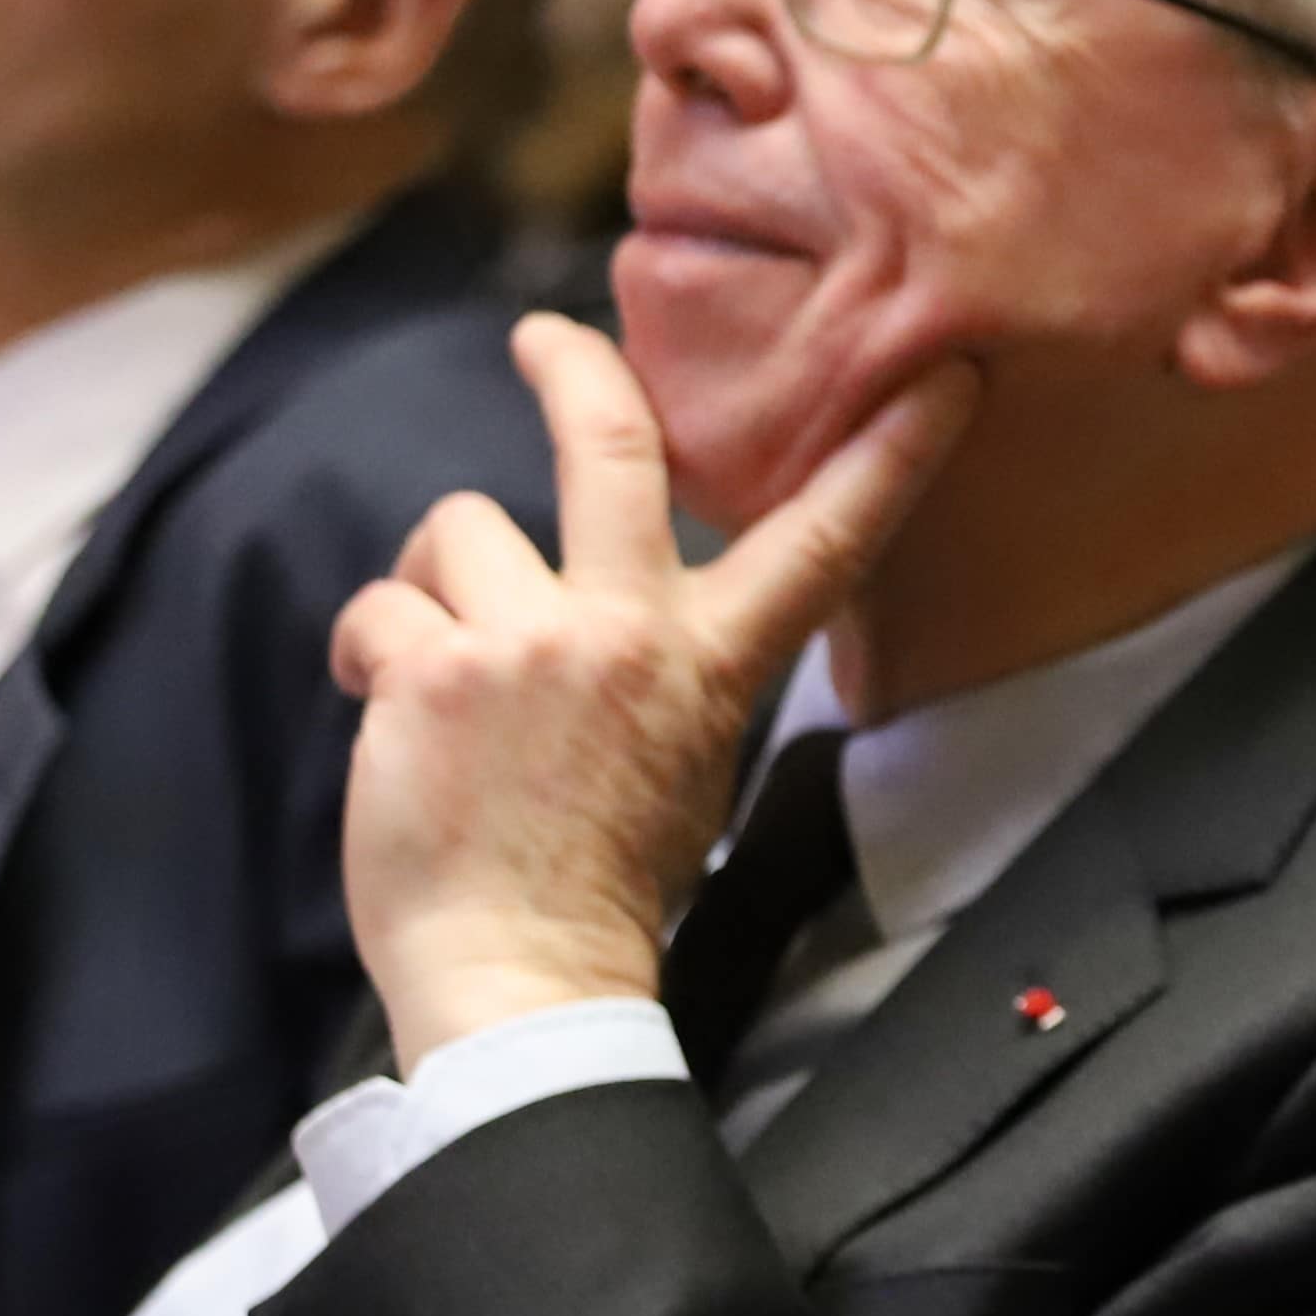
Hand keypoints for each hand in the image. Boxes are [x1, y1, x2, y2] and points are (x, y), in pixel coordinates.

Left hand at [326, 313, 977, 1063]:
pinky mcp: (436, 668)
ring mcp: (533, 642)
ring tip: (443, 682)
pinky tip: (398, 723)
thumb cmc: (598, 885)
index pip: (823, 542)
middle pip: (612, 444)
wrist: (523, 979)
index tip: (941, 376)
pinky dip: (374, 661)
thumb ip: (662, 663)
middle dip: (574, 366)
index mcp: (713, 661)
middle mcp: (632, 632)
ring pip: (460, 528)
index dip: (889, 452)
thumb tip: (594, 599)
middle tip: (543, 336)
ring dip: (437, 590)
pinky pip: (382, 611)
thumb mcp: (683, 758)